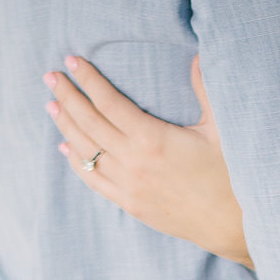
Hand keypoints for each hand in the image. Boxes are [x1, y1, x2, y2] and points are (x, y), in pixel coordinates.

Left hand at [44, 55, 251, 265]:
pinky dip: (76, 163)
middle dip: (67, 97)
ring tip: (52, 106)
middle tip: (50, 77)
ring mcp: (128, 186)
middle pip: (89, 124)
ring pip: (85, 152)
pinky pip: (94, 181)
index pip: (109, 102)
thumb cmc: (229, 174)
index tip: (71, 61)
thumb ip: (205, 89)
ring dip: (66, 127)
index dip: (88, 80)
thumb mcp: (221, 127)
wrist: (229, 225)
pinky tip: (66, 148)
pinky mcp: (130, 204)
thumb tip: (199, 54)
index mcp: (153, 139)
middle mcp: (133, 162)